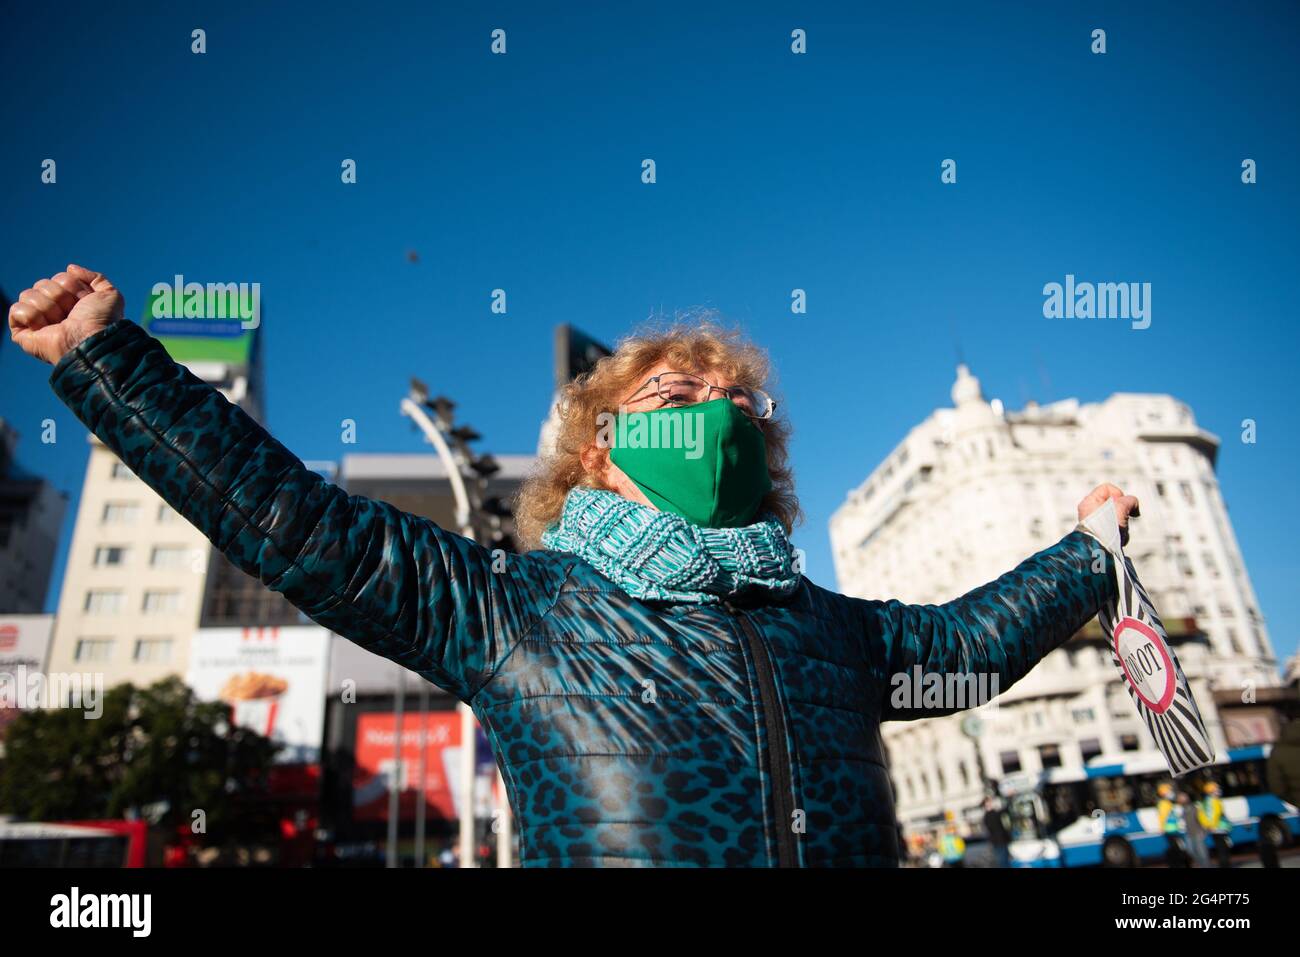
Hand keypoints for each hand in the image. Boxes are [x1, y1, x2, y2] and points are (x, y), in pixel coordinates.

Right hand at [8, 264, 123, 363]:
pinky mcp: (23, 332)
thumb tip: (70, 268)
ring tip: (60, 323)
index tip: (84, 302)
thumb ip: (96, 278)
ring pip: (29, 294)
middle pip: (44, 284)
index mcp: (71, 302)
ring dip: (48, 307)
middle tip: (71, 314)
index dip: (74, 287)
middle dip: (60, 296)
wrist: (91, 341)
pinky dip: (32, 315)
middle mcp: (53, 310)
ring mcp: (37, 321)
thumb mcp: (109, 295)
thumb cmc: (102, 322)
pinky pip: (16, 308)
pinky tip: (45, 328)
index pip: (61, 278)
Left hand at [1077, 483, 1139, 544]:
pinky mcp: (1103, 535)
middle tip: (1122, 521)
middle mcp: (1091, 512)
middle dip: (1123, 513)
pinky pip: (1117, 531)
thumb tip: (1132, 503)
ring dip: (1123, 526)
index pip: (1108, 489)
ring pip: (1119, 519)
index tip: (1123, 505)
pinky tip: (1119, 540)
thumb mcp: (1121, 508)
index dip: (1119, 494)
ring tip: (1120, 533)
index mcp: (1089, 502)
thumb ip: (1129, 500)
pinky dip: (1121, 535)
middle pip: (1116, 505)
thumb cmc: (1106, 528)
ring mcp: (1097, 524)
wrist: (1100, 552)